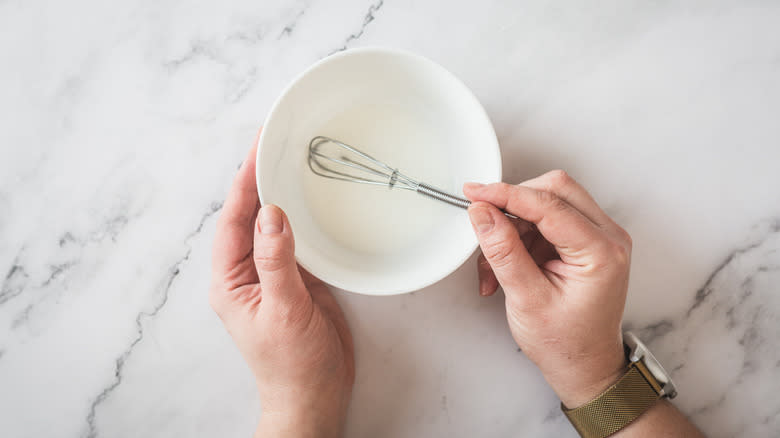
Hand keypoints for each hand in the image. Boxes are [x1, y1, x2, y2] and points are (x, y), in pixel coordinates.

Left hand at [209, 137, 354, 437]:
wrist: (315, 395)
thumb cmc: (291, 364)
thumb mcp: (283, 310)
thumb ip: (276, 262)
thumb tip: (271, 214)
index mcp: (231, 278)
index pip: (234, 218)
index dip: (244, 180)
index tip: (258, 147)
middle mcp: (247, 271)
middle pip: (250, 214)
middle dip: (259, 177)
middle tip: (274, 140)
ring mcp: (273, 273)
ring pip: (272, 224)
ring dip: (281, 192)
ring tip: (291, 157)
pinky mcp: (298, 279)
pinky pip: (296, 239)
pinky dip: (302, 216)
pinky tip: (311, 198)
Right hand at [464, 170, 630, 407]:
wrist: (585, 365)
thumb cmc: (566, 343)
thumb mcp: (526, 299)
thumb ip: (504, 251)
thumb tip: (483, 213)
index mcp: (601, 252)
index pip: (549, 205)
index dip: (506, 194)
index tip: (475, 193)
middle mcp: (608, 237)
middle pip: (555, 190)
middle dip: (513, 203)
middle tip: (483, 221)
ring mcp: (599, 237)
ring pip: (548, 202)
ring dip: (514, 225)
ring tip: (494, 265)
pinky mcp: (585, 241)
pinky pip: (547, 220)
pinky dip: (521, 236)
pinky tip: (507, 264)